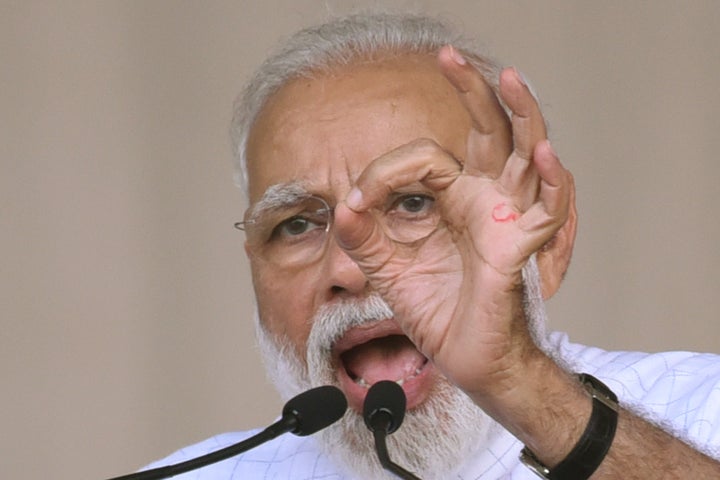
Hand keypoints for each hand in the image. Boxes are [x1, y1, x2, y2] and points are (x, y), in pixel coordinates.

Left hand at [333, 46, 572, 406]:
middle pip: (488, 130)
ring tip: (507, 78)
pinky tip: (542, 154)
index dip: (384, 171)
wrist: (468, 359)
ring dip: (519, 115)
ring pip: (524, 152)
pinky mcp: (522, 246)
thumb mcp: (388, 270)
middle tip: (449, 55)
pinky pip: (546, 208)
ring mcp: (506, 218)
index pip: (424, 157)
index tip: (354, 203)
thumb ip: (364, 237)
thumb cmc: (439, 313)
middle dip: (472, 90)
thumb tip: (342, 204)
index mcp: (451, 200)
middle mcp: (483, 199)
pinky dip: (549, 181)